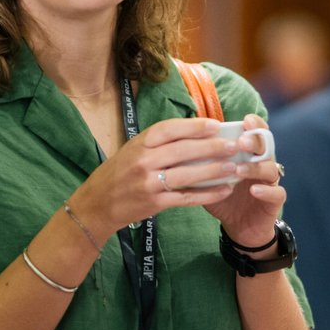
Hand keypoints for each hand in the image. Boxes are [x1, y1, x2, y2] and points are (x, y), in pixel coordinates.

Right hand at [70, 117, 243, 237]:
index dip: (194, 126)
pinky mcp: (154, 203)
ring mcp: (148, 183)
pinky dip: (207, 194)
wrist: (96, 204)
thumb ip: (159, 143)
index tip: (215, 125)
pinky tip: (223, 190)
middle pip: (182, 151)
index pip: (170, 130)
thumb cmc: (118, 173)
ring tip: (233, 167)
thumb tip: (195, 133)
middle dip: (211, 147)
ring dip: (213, 170)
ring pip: (187, 174)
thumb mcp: (133, 149)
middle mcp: (143, 161)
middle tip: (233, 145)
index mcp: (139, 143)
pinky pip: (186, 198)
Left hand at [201, 114, 283, 248]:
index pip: (257, 134)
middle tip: (241, 142)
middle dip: (255, 141)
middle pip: (266, 147)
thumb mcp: (211, 179)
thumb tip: (179, 147)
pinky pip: (276, 193)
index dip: (255, 125)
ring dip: (255, 167)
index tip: (246, 120)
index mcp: (249, 155)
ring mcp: (271, 183)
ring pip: (271, 168)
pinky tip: (254, 190)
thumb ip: (203, 164)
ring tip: (239, 169)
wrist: (239, 227)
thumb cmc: (224, 198)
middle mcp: (263, 165)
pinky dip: (266, 190)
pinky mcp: (275, 202)